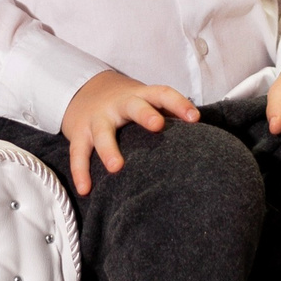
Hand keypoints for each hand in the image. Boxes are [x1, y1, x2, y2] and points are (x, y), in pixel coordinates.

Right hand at [61, 70, 199, 195]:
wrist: (83, 91)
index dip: (179, 104)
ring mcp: (97, 118)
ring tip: (117, 167)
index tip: (194, 118)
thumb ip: (168, 116)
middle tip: (157, 125)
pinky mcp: (79, 133)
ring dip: (109, 149)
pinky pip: (78, 153)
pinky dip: (80, 171)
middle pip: (133, 106)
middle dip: (145, 114)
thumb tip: (202, 139)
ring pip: (103, 132)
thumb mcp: (145, 102)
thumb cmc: (127, 104)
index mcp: (141, 96)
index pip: (162, 94)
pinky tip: (85, 189)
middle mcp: (119, 104)